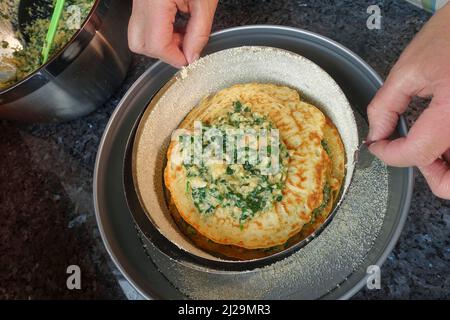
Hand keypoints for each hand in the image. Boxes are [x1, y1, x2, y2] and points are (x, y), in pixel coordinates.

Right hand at [128, 0, 217, 67]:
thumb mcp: (205, 3)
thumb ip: (199, 33)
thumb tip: (192, 56)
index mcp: (155, 1)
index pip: (156, 44)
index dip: (174, 57)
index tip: (188, 59)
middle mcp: (141, 1)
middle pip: (138, 44)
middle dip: (162, 53)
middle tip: (183, 47)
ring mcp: (138, 0)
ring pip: (137, 35)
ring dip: (160, 43)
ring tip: (182, 33)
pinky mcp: (142, 0)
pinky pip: (142, 24)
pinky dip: (158, 31)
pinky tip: (176, 24)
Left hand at [367, 4, 449, 198]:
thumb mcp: (410, 69)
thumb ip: (385, 107)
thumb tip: (375, 134)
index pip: (417, 153)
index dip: (389, 155)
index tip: (379, 146)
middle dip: (427, 174)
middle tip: (409, 152)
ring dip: (443, 166)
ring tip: (426, 142)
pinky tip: (441, 135)